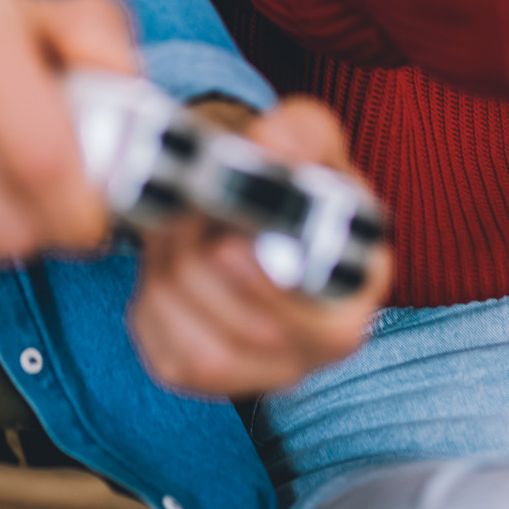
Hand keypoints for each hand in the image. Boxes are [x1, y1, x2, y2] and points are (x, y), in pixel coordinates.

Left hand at [126, 96, 386, 395]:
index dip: (271, 294)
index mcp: (355, 288)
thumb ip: (301, 133)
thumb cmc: (285, 178)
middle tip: (187, 213)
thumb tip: (272, 144)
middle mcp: (320, 343)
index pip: (329, 329)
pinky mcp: (206, 375)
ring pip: (207, 357)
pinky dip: (152, 308)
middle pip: (255, 336)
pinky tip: (164, 265)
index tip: (226, 245)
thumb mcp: (308, 138)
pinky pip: (168, 360)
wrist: (242, 199)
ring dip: (173, 284)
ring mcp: (266, 368)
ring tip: (175, 230)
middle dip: (205, 268)